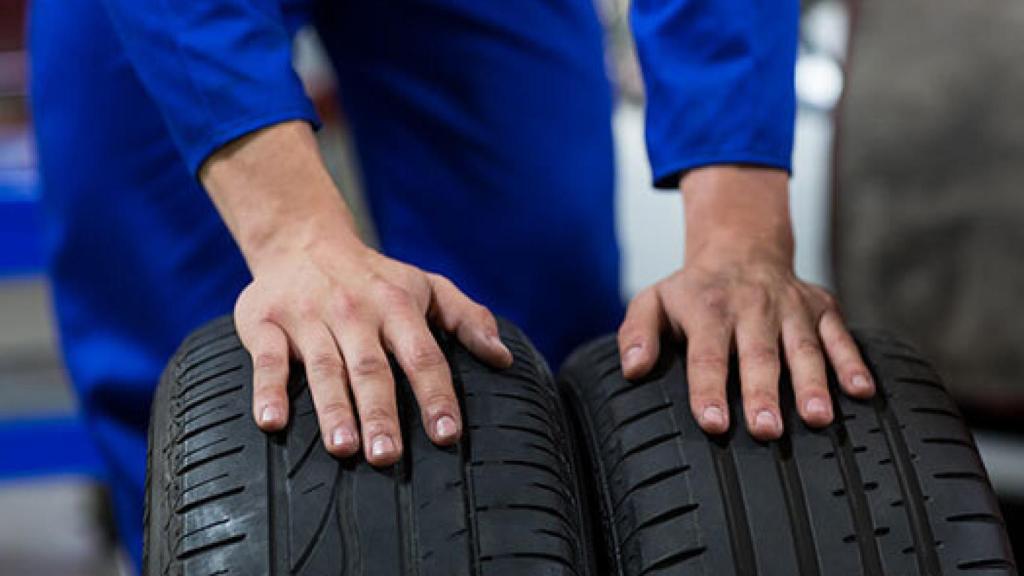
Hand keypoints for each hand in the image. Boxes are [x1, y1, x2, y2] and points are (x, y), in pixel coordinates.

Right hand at [200, 121, 511, 465]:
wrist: (303, 238)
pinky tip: (271, 422)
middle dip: (381, 412)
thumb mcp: (426, 286)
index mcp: (397, 306)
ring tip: (343, 447)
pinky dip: (268, 390)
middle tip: (388, 456)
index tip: (447, 434)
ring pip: (323, 368)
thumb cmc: (375, 277)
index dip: (435, 395)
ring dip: (333, 409)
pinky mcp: (265, 322)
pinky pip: (267, 360)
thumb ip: (467, 318)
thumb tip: (504, 358)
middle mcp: (354, 312)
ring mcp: (309, 316)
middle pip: (371, 368)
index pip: (422, 356)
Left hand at [617, 166, 874, 439]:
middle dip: (763, 393)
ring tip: (818, 419)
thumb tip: (633, 370)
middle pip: (758, 355)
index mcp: (708, 310)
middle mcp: (752, 307)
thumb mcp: (653, 301)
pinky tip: (862, 392)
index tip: (714, 423)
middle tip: (767, 431)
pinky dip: (853, 362)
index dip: (709, 389)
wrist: (741, 246)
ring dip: (813, 383)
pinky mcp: (822, 308)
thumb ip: (637, 334)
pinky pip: (840, 336)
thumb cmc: (694, 290)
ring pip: (803, 348)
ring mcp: (791, 308)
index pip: (707, 355)